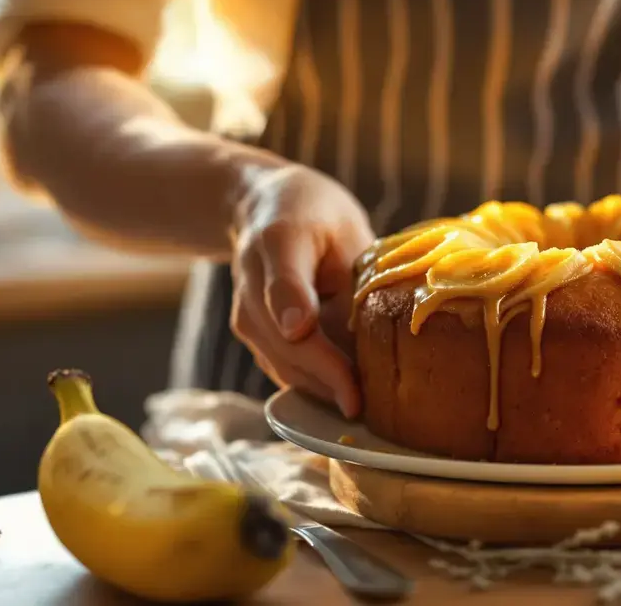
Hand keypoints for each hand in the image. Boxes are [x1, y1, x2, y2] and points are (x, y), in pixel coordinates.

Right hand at [230, 159, 374, 416]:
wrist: (264, 209)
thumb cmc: (318, 219)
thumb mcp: (344, 228)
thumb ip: (354, 278)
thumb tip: (373, 337)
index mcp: (278, 241)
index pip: (283, 281)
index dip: (293, 305)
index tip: (302, 329)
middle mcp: (252, 282)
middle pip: (285, 339)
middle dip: (325, 375)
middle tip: (365, 406)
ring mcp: (246, 314)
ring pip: (283, 363)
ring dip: (322, 389)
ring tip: (367, 411)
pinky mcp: (253, 337)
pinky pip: (284, 369)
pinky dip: (314, 386)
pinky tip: (348, 397)